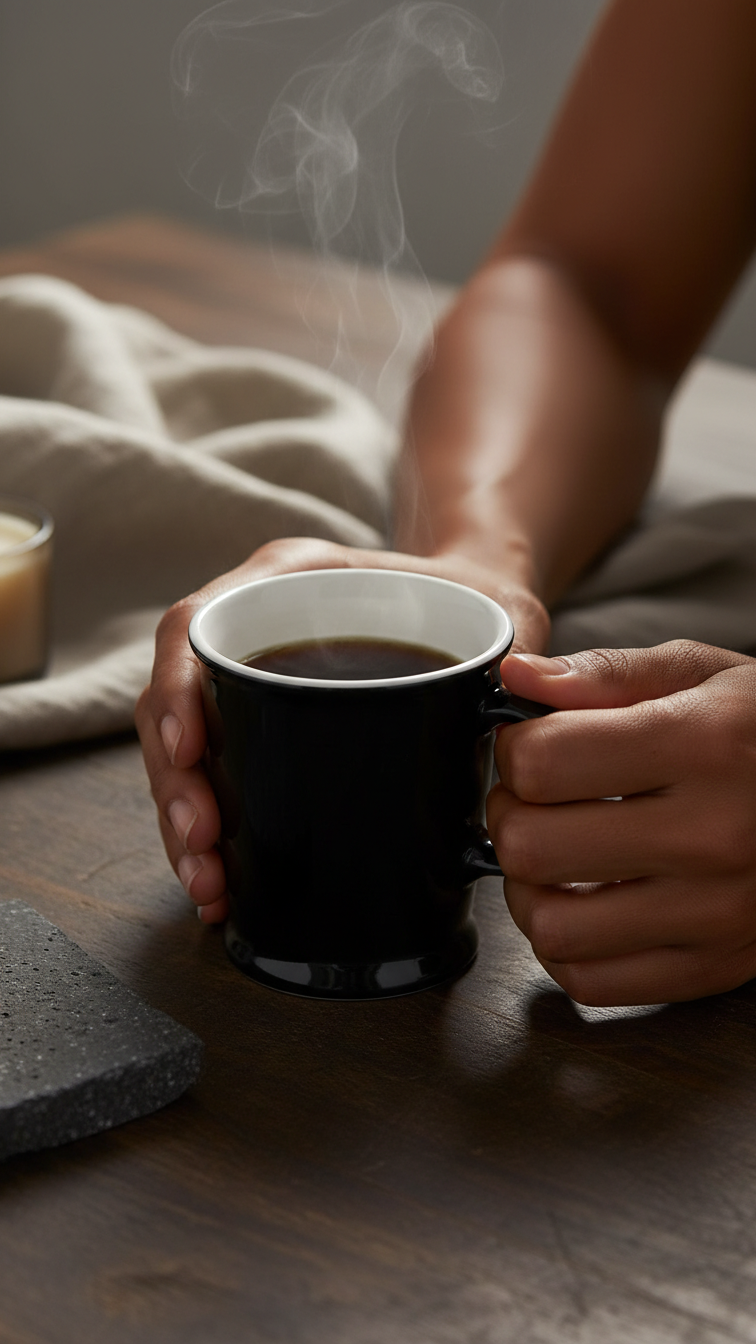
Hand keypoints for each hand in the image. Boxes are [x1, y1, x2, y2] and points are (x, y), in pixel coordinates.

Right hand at [136, 536, 548, 922]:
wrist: (476, 605)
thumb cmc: (480, 600)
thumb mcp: (499, 609)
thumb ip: (512, 645)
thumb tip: (515, 701)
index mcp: (288, 580)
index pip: (196, 625)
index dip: (178, 690)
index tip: (191, 750)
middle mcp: (253, 627)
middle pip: (175, 703)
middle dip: (177, 784)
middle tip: (204, 848)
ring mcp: (251, 682)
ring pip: (182, 754)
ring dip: (183, 825)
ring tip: (211, 887)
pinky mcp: (261, 732)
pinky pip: (214, 781)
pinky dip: (210, 836)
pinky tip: (221, 888)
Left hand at [488, 641, 755, 1005]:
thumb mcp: (702, 674)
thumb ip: (605, 675)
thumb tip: (518, 679)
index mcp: (704, 746)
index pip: (543, 763)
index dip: (515, 750)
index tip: (530, 747)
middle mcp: (714, 836)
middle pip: (532, 848)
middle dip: (510, 817)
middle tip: (533, 802)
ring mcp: (717, 912)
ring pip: (552, 927)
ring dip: (529, 890)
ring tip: (554, 856)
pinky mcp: (715, 966)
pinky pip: (593, 982)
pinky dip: (567, 947)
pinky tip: (586, 903)